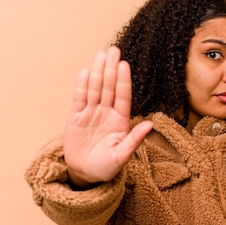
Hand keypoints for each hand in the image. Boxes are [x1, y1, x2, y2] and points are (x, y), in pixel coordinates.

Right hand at [63, 46, 152, 186]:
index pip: (122, 97)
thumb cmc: (107, 167)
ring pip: (95, 89)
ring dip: (98, 72)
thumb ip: (134, 140)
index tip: (124, 65)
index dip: (123, 81)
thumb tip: (150, 125)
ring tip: (101, 54)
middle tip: (113, 50)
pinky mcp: (76, 117)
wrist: (86, 174)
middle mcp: (106, 113)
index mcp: (120, 121)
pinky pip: (79, 99)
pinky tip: (86, 72)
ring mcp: (91, 113)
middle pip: (109, 87)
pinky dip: (82, 86)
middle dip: (111, 69)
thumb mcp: (122, 156)